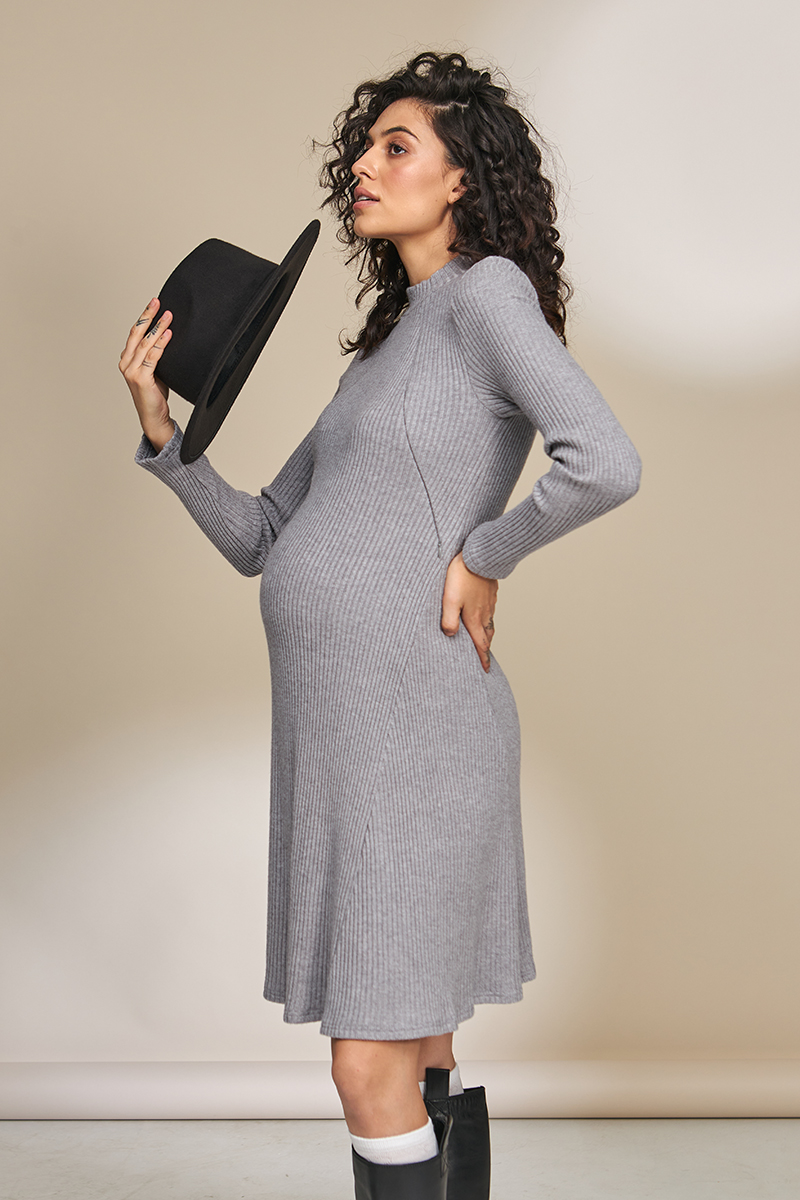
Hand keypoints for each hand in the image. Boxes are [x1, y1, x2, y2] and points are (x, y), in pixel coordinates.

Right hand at [118, 298, 174, 450]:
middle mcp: (126, 362)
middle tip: (158, 301)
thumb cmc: (155, 395)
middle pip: (137, 332)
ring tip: (169, 315)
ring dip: (158, 327)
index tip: (155, 303)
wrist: (154, 417)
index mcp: (127, 358)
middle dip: (148, 315)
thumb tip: (169, 336)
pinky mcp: (141, 379)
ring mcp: (132, 371)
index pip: (135, 332)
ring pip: (145, 343)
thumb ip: (156, 356)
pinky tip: (169, 334)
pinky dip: (161, 344)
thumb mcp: (155, 370)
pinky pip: (152, 357)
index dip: (145, 316)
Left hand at [441, 551, 497, 672]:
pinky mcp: (490, 591)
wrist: (479, 555)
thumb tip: (451, 636)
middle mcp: (484, 612)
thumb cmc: (462, 575)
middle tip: (484, 657)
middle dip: (486, 647)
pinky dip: (487, 617)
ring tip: (484, 638)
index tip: (485, 669)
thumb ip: (449, 620)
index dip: (482, 658)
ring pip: (489, 622)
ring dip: (487, 633)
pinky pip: (490, 609)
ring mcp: (489, 602)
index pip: (480, 644)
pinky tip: (482, 612)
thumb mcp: (450, 600)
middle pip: (487, 635)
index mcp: (474, 618)